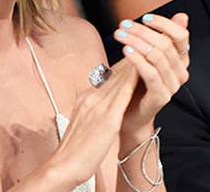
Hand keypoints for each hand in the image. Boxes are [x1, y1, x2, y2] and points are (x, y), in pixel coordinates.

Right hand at [35, 58, 139, 188]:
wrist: (63, 165)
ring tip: (146, 51)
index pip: (108, 77)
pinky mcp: (106, 118)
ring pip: (118, 79)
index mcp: (86, 99)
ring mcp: (98, 106)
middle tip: (144, 45)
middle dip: (130, 60)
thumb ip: (92, 108)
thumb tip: (102, 101)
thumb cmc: (75, 149)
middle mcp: (91, 98)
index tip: (134, 55)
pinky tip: (140, 72)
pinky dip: (131, 81)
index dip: (123, 65)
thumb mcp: (82, 121)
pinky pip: (121, 95)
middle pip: (114, 74)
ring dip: (133, 64)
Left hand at [113, 13, 189, 136]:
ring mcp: (172, 85)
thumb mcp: (149, 55)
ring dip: (136, 42)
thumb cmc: (137, 83)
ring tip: (121, 35)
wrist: (129, 114)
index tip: (145, 18)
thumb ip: (164, 37)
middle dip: (142, 31)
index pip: (181, 35)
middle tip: (124, 25)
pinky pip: (151, 74)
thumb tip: (182, 16)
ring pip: (157, 56)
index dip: (164, 24)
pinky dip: (138, 60)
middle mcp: (180, 71)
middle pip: (165, 44)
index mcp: (180, 59)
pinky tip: (126, 51)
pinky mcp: (161, 96)